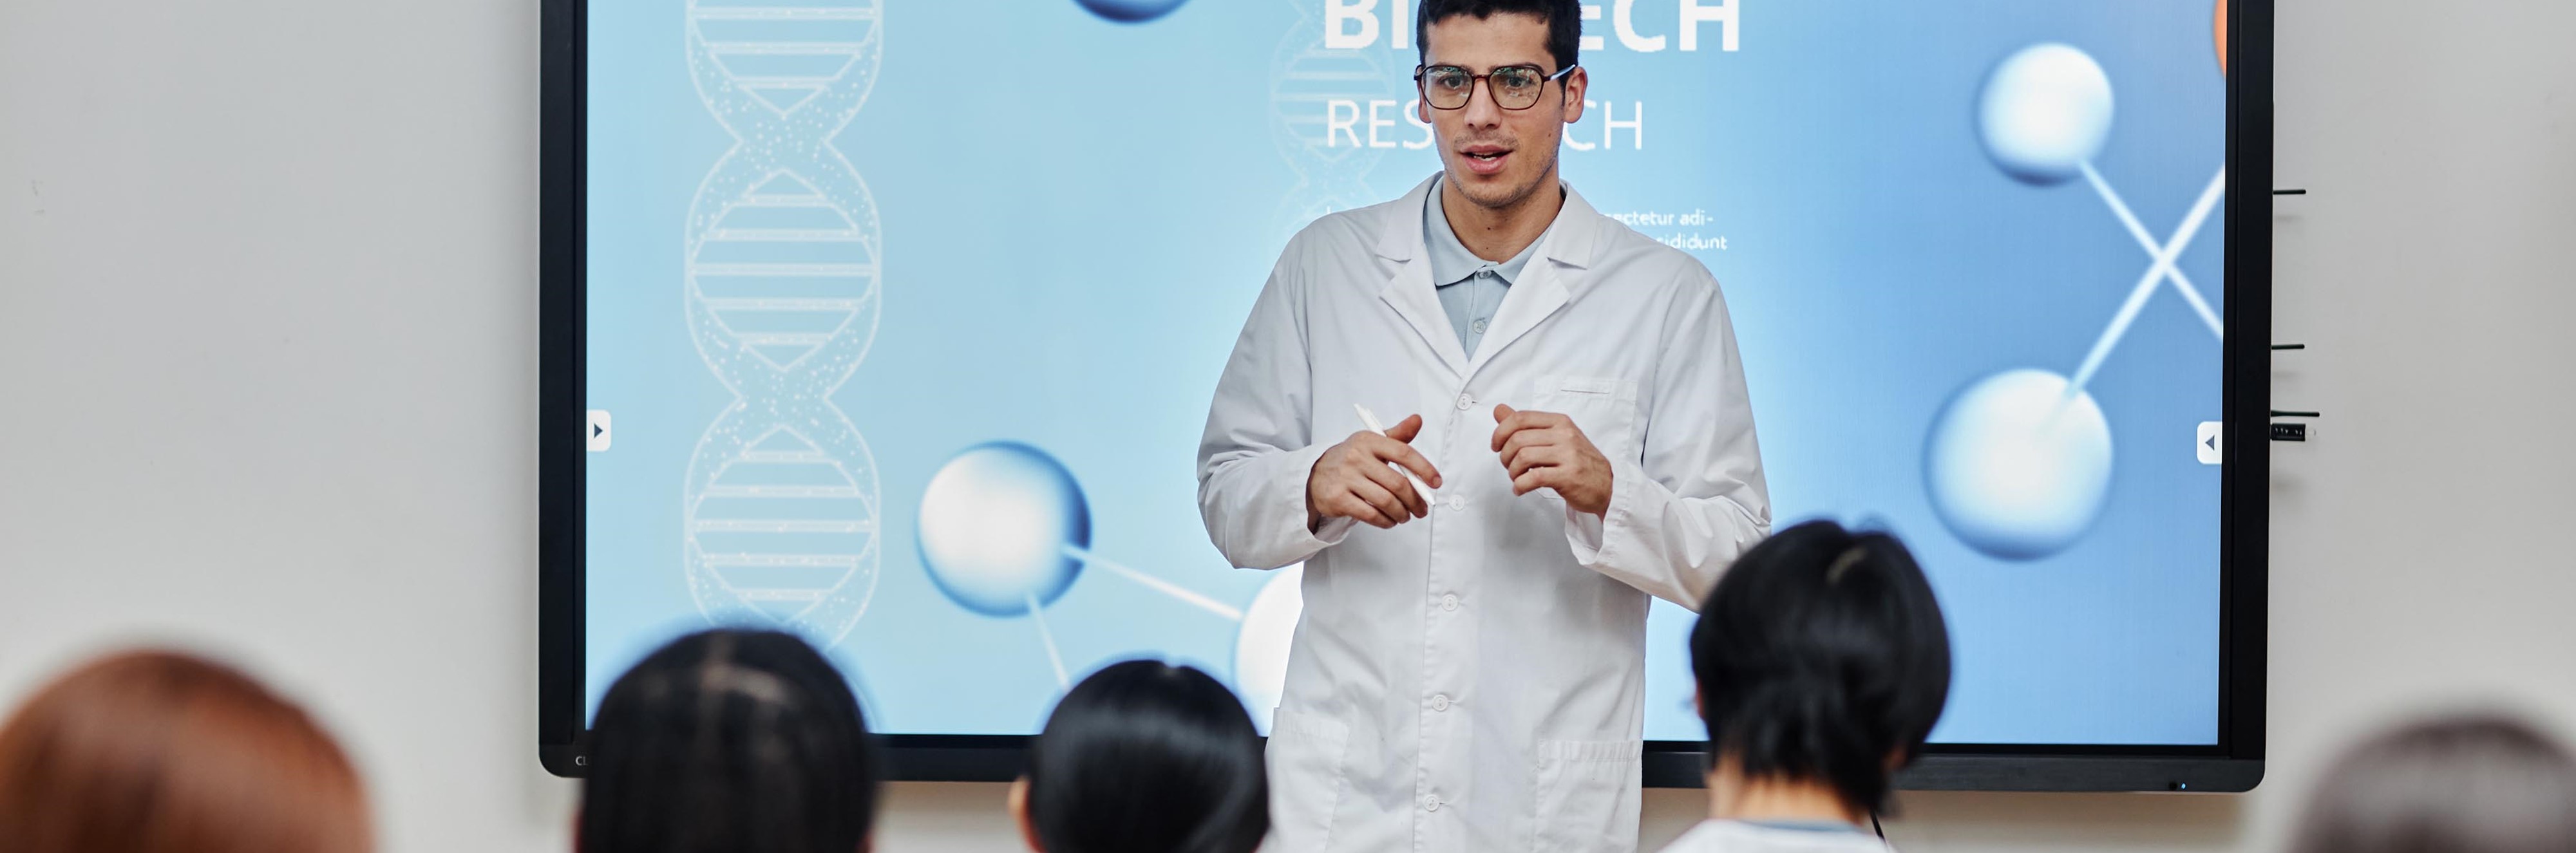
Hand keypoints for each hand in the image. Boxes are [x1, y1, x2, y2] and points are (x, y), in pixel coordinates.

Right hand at [1307, 414, 1444, 530]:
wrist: (1316, 475)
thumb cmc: (1351, 459)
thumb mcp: (1372, 443)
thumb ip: (1397, 435)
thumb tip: (1418, 419)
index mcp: (1369, 441)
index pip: (1403, 453)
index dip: (1424, 469)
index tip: (1436, 483)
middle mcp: (1356, 457)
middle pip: (1397, 483)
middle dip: (1415, 500)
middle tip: (1422, 509)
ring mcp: (1346, 478)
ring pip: (1385, 501)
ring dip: (1401, 513)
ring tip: (1406, 516)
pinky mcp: (1338, 498)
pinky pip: (1370, 514)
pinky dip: (1385, 521)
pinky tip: (1390, 520)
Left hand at [1490, 404, 1612, 516]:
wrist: (1606, 485)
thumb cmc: (1578, 460)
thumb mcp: (1555, 436)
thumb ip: (1526, 424)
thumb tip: (1499, 410)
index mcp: (1559, 421)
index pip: (1520, 418)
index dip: (1501, 432)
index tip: (1496, 445)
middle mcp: (1564, 435)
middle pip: (1518, 439)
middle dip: (1505, 456)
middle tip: (1508, 465)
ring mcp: (1568, 455)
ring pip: (1523, 458)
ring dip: (1512, 471)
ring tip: (1516, 478)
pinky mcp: (1568, 476)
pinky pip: (1533, 478)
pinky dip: (1520, 485)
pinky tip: (1520, 489)